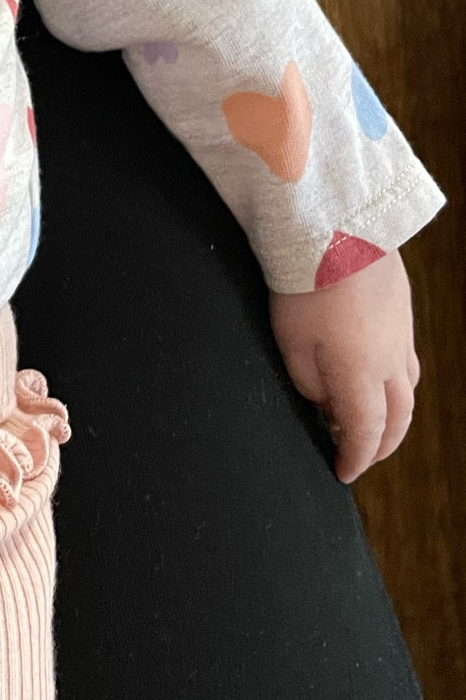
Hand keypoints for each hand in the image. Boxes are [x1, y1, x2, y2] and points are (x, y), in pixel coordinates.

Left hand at [269, 249, 419, 482]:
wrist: (338, 226)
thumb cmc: (305, 284)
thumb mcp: (291, 342)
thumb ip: (309, 383)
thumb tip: (326, 403)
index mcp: (362, 375)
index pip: (366, 432)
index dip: (356, 458)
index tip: (343, 473)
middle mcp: (391, 361)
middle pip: (398, 418)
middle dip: (381, 445)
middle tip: (361, 456)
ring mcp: (402, 334)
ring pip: (408, 390)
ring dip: (395, 416)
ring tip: (373, 422)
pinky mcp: (403, 311)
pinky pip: (408, 361)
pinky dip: (397, 384)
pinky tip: (380, 377)